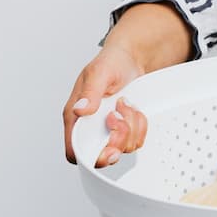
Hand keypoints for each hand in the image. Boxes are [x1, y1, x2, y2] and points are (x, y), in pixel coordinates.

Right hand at [63, 45, 147, 167]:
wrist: (131, 59)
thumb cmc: (110, 63)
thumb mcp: (99, 73)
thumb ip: (89, 93)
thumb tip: (79, 111)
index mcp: (76, 118)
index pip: (75, 151)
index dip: (90, 156)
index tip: (108, 145)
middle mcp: (92, 127)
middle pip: (103, 155)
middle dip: (118, 138)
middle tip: (119, 115)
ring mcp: (110, 129)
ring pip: (124, 147)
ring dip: (131, 126)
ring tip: (126, 104)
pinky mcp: (126, 129)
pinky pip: (137, 139)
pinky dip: (141, 125)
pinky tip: (135, 109)